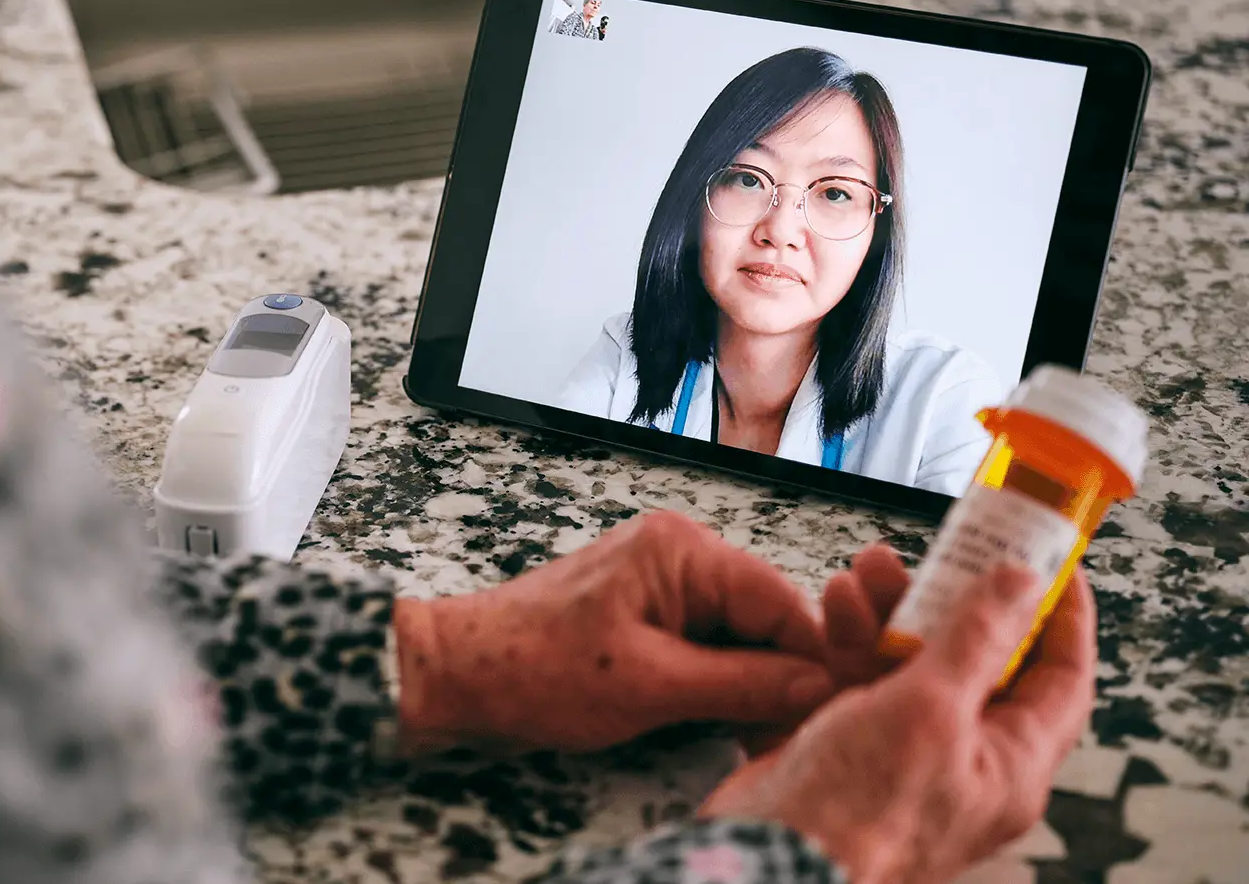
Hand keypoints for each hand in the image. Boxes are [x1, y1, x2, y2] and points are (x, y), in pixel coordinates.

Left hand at [391, 511, 834, 755]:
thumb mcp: (651, 686)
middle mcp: (677, 552)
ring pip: (740, 635)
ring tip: (751, 736)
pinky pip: (706, 642)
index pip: (783, 600)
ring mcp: (660, 581)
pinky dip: (718, 683)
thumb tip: (816, 686)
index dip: (813, 660)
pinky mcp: (645, 611)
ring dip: (750, 686)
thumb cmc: (533, 669)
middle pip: (766, 616)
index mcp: (681, 551)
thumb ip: (742, 684)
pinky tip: (722, 721)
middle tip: (784, 735)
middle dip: (780, 677)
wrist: (458, 673)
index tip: (829, 711)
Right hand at [701, 555, 1098, 883]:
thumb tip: (1022, 586)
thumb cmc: (857, 814)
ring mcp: (904, 754)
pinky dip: (847, 641)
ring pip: (911, 663)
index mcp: (1009, 763)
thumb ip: (978, 638)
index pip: (1061, 678)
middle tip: (934, 555)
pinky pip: (861, 682)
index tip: (1048, 563)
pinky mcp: (850, 747)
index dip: (1060, 616)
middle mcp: (963, 759)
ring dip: (889, 613)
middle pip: (976, 661)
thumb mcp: (929, 708)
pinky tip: (834, 608)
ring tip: (866, 572)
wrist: (772, 854)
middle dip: (949, 600)